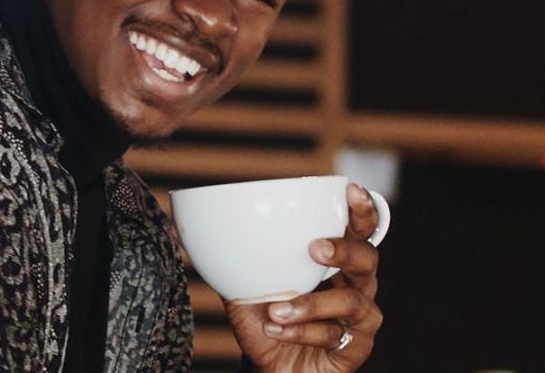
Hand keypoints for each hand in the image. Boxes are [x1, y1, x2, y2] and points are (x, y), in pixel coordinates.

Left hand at [226, 183, 383, 371]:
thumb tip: (176, 230)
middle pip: (368, 258)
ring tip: (275, 310)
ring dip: (309, 304)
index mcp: (335, 262)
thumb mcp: (243, 286)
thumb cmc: (264, 322)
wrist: (268, 369)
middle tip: (314, 248)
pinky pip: (334, 335)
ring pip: (351, 301)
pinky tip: (274, 330)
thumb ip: (225, 257)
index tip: (350, 191)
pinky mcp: (355, 348)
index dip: (362, 209)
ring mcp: (360, 318)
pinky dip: (301, 332)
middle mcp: (355, 285)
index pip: (358, 230)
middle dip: (344, 249)